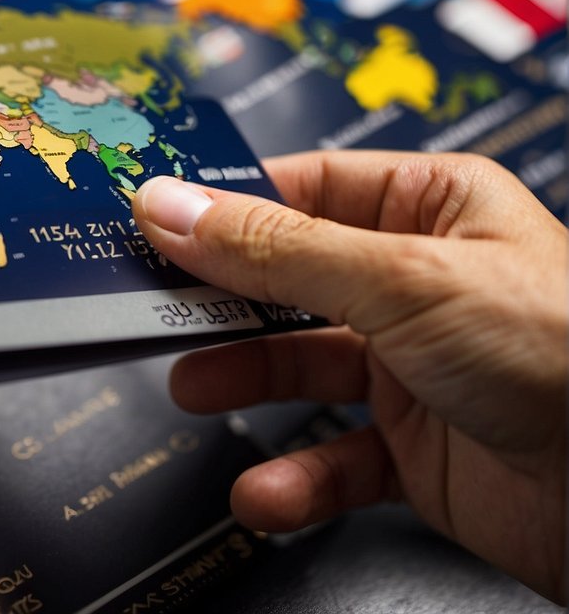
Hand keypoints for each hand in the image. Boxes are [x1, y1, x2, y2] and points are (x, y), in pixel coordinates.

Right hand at [132, 150, 567, 602]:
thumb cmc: (568, 352)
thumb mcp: (402, 279)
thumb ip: (276, 249)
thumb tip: (174, 209)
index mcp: (429, 209)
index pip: (300, 188)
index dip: (224, 204)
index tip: (152, 220)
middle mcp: (415, 282)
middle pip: (285, 279)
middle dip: (223, 300)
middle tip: (156, 307)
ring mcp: (412, 366)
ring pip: (298, 365)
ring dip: (243, 382)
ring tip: (193, 389)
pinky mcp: (413, 447)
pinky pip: (330, 455)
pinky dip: (293, 477)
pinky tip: (268, 490)